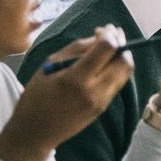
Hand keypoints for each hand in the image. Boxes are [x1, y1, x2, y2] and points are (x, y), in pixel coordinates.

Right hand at [0, 32, 132, 160]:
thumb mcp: (49, 65)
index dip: (110, 34)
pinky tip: (104, 64)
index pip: (107, 49)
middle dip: (121, 43)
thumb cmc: (36, 96)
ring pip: (125, 73)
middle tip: (113, 34)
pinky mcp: (103, 109)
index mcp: (76, 78)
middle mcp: (94, 91)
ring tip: (110, 47)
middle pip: (123, 61)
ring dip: (122, 56)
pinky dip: (116, 69)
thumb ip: (76, 49)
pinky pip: (118, 83)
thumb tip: (99, 36)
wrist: (34, 132)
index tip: (104, 28)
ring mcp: (101, 102)